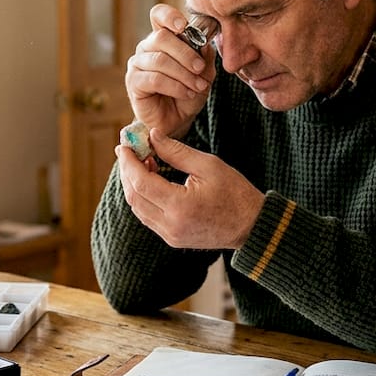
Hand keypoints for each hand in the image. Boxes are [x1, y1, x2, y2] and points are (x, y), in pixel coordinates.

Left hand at [116, 128, 263, 249]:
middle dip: (127, 172)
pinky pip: (147, 217)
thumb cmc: (235, 193)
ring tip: (142, 162)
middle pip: (134, 197)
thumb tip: (153, 136)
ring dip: (133, 185)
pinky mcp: (172, 239)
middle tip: (128, 151)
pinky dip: (143, 197)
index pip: (141, 183)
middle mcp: (171, 225)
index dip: (128, 162)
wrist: (251, 226)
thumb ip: (176, 151)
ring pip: (138, 208)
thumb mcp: (208, 165)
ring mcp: (170, 235)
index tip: (124, 145)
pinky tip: (151, 180)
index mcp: (180, 206)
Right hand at [125, 4, 217, 139]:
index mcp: (163, 39)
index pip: (159, 16)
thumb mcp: (203, 74)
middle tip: (199, 67)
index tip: (184, 26)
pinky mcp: (134, 82)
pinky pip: (155, 79)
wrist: (177, 121)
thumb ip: (204, 57)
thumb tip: (204, 44)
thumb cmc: (188, 93)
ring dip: (183, 74)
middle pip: (161, 37)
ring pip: (160, 60)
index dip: (169, 16)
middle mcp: (147, 48)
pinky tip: (186, 93)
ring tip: (198, 86)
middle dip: (185, 53)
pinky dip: (175, 86)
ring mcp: (137, 64)